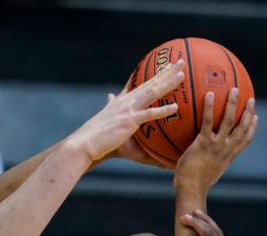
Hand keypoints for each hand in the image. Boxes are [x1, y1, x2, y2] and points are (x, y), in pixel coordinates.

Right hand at [66, 60, 184, 163]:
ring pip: (152, 93)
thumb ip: (110, 104)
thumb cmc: (95, 133)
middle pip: (151, 82)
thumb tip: (109, 96)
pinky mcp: (130, 121)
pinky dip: (163, 110)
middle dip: (166, 71)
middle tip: (181, 61)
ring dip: (168, 83)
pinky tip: (175, 107)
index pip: (141, 81)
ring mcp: (129, 109)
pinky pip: (150, 114)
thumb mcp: (104, 114)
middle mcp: (127, 100)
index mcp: (122, 99)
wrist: (84, 142)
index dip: (154, 72)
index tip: (166, 64)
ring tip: (181, 75)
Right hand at [168, 210, 243, 235]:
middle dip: (200, 219)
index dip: (195, 224)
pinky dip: (215, 231)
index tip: (183, 219)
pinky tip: (213, 232)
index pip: (206, 234)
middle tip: (188, 213)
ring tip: (200, 215)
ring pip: (218, 233)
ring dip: (209, 223)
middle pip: (212, 230)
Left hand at [174, 89, 256, 192]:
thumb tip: (203, 156)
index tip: (256, 116)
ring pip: (229, 121)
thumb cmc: (194, 183)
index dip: (252, 127)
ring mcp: (216, 146)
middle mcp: (226, 150)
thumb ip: (209, 160)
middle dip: (248, 112)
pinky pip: (208, 122)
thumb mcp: (208, 171)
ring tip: (234, 90)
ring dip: (233, 104)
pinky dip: (209, 107)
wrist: (191, 189)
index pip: (246, 140)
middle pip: (243, 128)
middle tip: (250, 98)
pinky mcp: (203, 143)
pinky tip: (209, 95)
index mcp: (229, 156)